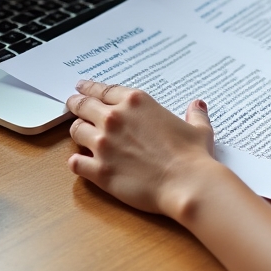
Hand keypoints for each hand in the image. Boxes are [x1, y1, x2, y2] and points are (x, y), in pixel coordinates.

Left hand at [68, 79, 270, 270]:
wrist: (187, 183)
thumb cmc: (193, 155)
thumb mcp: (198, 128)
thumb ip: (194, 114)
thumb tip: (197, 105)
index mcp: (136, 102)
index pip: (104, 90)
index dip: (91, 87)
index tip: (83, 87)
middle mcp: (115, 118)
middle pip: (84, 105)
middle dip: (76, 103)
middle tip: (72, 103)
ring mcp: (104, 144)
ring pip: (76, 131)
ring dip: (77, 131)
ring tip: (79, 133)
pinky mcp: (99, 171)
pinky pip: (76, 162)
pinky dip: (77, 161)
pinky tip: (79, 162)